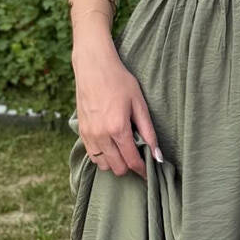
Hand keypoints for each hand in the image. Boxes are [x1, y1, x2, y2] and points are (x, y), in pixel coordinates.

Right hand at [74, 53, 162, 177]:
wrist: (93, 67)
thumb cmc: (119, 81)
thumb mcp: (139, 104)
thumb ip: (148, 132)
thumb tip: (158, 156)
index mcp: (117, 128)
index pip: (132, 161)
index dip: (142, 170)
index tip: (149, 173)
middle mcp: (101, 135)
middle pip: (117, 168)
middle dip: (129, 167)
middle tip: (137, 157)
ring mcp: (89, 134)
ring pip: (103, 165)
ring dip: (114, 163)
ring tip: (123, 150)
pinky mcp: (81, 132)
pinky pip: (92, 155)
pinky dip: (103, 156)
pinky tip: (111, 145)